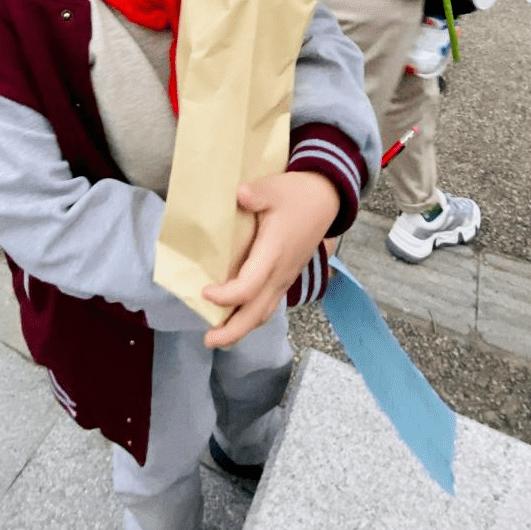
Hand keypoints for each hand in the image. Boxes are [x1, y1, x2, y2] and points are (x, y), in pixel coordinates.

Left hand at [201, 171, 339, 348]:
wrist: (326, 200)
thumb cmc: (297, 195)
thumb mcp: (276, 188)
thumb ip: (257, 193)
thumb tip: (241, 194)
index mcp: (274, 253)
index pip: (249, 286)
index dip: (226, 295)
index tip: (204, 292)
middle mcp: (280, 273)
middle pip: (257, 313)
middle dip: (233, 331)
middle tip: (208, 341)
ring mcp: (285, 277)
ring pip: (264, 312)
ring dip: (242, 328)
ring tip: (218, 337)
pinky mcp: (286, 276)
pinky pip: (269, 304)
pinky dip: (252, 316)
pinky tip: (236, 316)